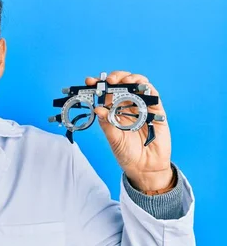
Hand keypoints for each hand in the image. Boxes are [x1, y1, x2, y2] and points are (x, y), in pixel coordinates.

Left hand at [85, 71, 173, 191]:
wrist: (145, 168)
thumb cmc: (127, 153)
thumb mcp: (113, 139)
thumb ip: (107, 123)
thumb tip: (97, 108)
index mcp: (114, 111)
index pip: (106, 93)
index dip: (99, 84)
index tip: (90, 81)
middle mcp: (128, 106)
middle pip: (123, 84)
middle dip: (115, 78)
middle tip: (109, 81)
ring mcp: (143, 107)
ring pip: (139, 85)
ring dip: (132, 78)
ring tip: (125, 81)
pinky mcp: (156, 112)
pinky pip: (154, 96)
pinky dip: (148, 88)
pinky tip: (141, 87)